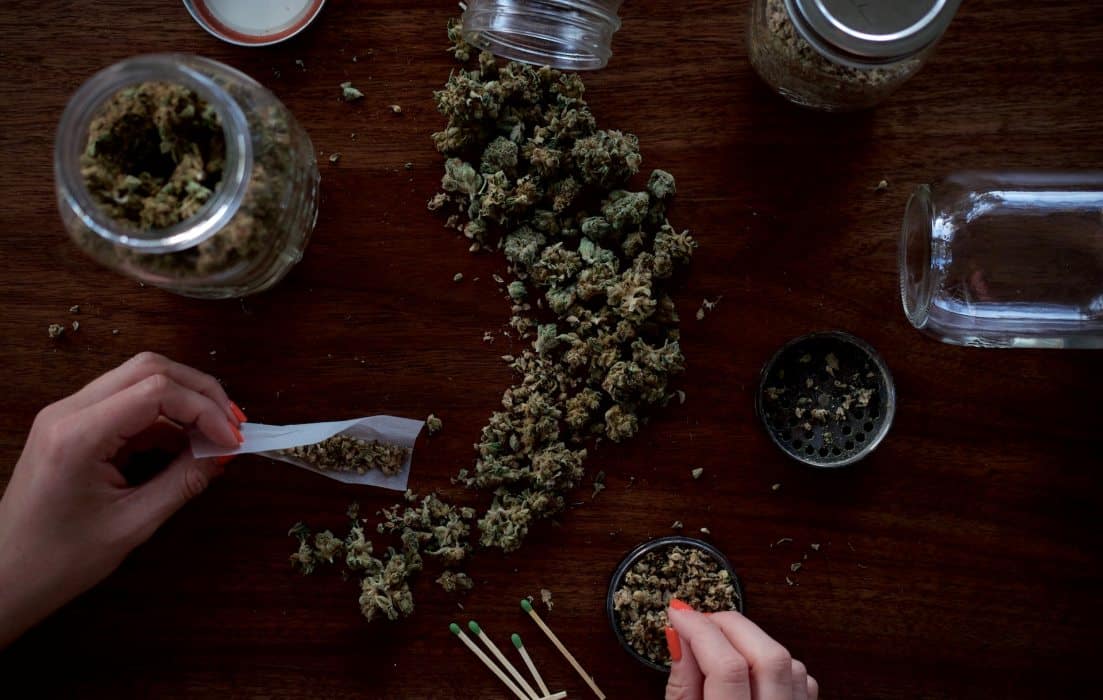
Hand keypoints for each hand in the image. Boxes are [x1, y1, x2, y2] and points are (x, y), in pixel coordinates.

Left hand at [0, 352, 245, 648]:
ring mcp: (67, 414)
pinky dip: (164, 416)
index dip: (205, 409)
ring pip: (140, 379)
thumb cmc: (59, 561)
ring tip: (214, 434)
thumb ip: (182, 482)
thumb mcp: (132, 524)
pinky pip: (127, 403)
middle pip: (149, 369)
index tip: (232, 441)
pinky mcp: (72, 425)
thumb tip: (223, 453)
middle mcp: (68, 411)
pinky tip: (186, 444)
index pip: (156, 390)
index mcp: (78, 434)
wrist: (3, 578)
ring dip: (184, 400)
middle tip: (232, 425)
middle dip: (200, 392)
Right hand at [665, 599, 817, 699]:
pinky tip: (751, 669)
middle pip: (768, 656)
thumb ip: (682, 688)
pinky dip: (775, 663)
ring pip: (789, 662)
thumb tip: (679, 636)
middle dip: (730, 625)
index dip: (699, 630)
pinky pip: (801, 679)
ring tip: (720, 645)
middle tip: (700, 622)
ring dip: (753, 642)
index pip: (727, 667)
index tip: (678, 614)